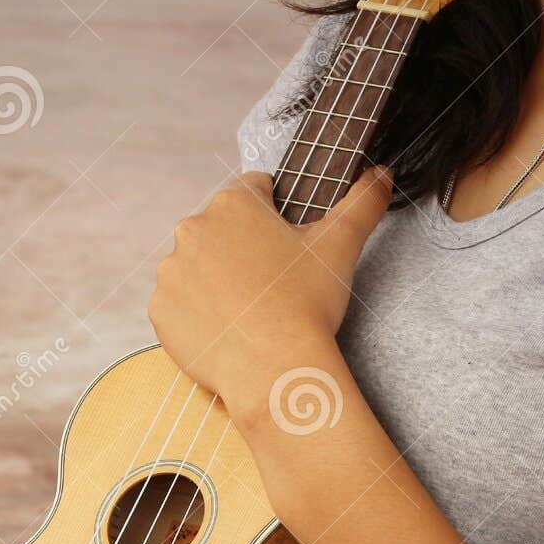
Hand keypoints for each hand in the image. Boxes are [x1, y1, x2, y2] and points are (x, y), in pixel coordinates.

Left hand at [146, 167, 390, 417]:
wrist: (273, 368)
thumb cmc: (307, 304)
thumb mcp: (342, 245)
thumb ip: (363, 201)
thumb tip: (382, 175)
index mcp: (233, 203)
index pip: (254, 189)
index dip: (276, 212)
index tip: (286, 243)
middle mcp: (192, 230)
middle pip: (222, 229)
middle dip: (244, 247)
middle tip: (272, 283)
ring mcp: (171, 273)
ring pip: (199, 267)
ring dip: (218, 280)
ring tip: (250, 309)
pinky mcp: (161, 312)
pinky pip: (179, 305)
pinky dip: (199, 314)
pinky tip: (227, 328)